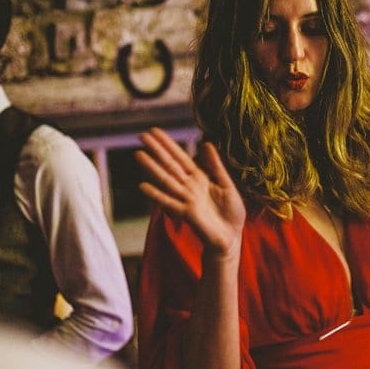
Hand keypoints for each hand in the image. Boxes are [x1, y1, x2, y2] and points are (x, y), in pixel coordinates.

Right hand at [135, 127, 245, 257]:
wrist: (231, 236)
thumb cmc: (231, 212)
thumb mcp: (227, 184)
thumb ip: (215, 166)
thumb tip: (206, 143)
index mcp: (200, 178)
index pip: (181, 157)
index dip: (168, 144)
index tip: (155, 131)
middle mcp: (189, 186)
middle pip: (170, 165)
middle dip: (157, 150)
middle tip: (142, 136)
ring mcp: (185, 199)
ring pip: (166, 179)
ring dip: (152, 168)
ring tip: (138, 154)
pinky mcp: (185, 213)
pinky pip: (168, 202)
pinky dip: (156, 194)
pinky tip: (143, 186)